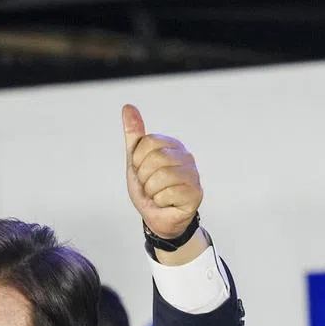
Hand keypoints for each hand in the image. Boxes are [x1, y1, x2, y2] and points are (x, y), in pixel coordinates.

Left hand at [122, 104, 201, 239]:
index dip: (137, 161)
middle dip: (145, 178)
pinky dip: (161, 202)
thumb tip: (128, 107)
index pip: (147, 142)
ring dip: (152, 191)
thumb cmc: (149, 189)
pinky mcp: (196, 193)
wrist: (157, 218)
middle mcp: (186, 156)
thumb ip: (134, 135)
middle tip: (150, 186)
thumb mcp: (135, 161)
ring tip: (158, 194)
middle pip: (154, 159)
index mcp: (172, 145)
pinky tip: (167, 203)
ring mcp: (193, 174)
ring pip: (161, 177)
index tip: (142, 171)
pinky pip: (169, 194)